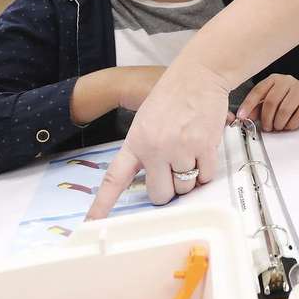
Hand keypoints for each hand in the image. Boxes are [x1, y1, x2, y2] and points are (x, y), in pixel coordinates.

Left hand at [85, 61, 229, 218]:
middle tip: (173, 173)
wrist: (198, 75)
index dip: (103, 204)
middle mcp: (156, 148)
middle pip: (160, 194)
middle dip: (168, 190)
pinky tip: (204, 151)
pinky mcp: (204, 146)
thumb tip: (153, 176)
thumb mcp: (146, 120)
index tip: (91, 223)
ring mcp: (180, 148)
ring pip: (185, 187)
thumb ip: (144, 148)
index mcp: (136, 141)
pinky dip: (206, 171)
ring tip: (190, 154)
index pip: (115, 179)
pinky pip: (206, 176)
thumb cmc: (173, 95)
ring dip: (189, 179)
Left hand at [236, 74, 298, 130]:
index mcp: (274, 80)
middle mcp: (287, 81)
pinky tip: (289, 125)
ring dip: (278, 123)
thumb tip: (245, 117)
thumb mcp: (270, 102)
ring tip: (278, 126)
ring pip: (284, 109)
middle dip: (266, 118)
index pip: (258, 91)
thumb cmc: (287, 102)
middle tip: (267, 127)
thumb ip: (257, 108)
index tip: (241, 116)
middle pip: (271, 101)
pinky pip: (298, 116)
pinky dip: (291, 125)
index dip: (248, 105)